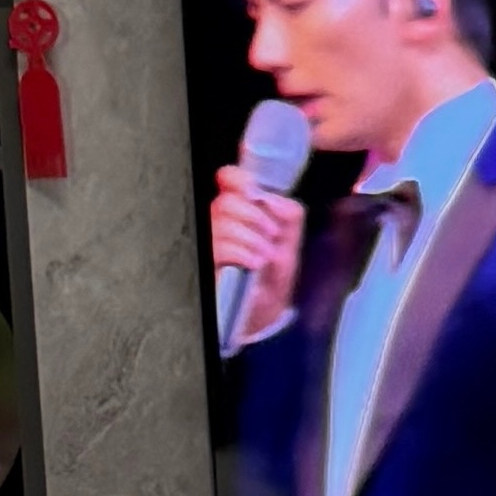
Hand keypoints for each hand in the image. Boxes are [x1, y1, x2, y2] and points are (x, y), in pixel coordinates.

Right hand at [210, 168, 303, 341]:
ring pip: (222, 220)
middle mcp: (219, 224)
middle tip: (270, 236)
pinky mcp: (206, 264)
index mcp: (240, 213)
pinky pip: (218, 246)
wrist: (262, 317)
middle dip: (255, 217)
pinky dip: (242, 253)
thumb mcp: (290, 247)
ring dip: (252, 238)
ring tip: (263, 257)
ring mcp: (210, 243)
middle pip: (226, 201)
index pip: (228, 179)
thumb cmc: (270, 283)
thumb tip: (275, 200)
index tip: (253, 192)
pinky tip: (254, 264)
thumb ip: (289, 217)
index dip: (238, 178)